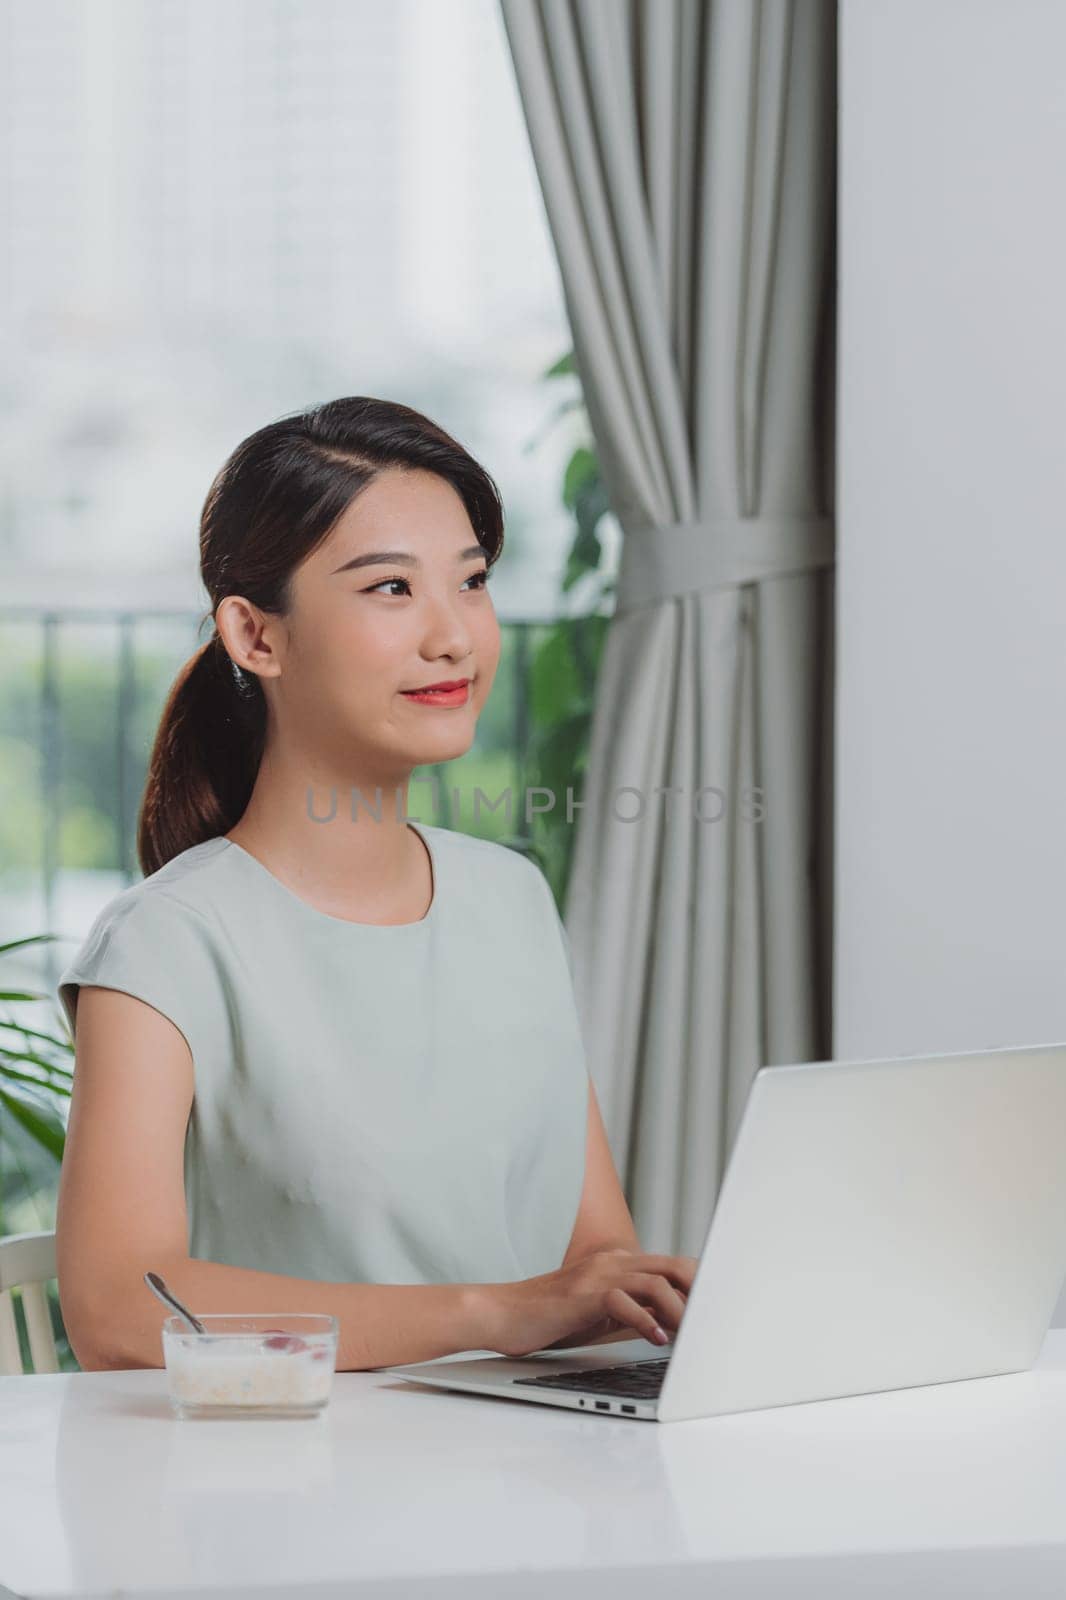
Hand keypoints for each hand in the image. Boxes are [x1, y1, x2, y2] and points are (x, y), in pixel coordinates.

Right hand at [484, 1248, 697, 1359]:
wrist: (502, 1313)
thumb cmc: (551, 1317)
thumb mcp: (601, 1312)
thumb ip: (635, 1309)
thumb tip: (674, 1321)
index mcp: (619, 1264)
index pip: (672, 1267)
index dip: (700, 1286)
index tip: (719, 1310)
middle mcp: (613, 1263)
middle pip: (673, 1266)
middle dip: (701, 1292)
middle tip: (718, 1320)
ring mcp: (598, 1276)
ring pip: (654, 1282)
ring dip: (680, 1310)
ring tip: (692, 1335)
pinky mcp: (583, 1295)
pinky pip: (623, 1301)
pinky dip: (645, 1320)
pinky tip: (658, 1339)